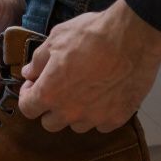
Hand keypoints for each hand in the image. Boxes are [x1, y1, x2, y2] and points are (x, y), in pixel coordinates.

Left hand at [17, 0, 160, 132]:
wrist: (133, 37)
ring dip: (75, 112)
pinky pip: (102, 124)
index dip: (28, 95)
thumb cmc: (92, 34)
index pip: (27, 109)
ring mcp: (95, 118)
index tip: (35, 84)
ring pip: (77, 125)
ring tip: (85, 91)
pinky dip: (100, 114)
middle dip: (50, 107)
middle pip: (50, 123)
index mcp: (49, 93)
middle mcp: (69, 112)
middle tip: (59, 88)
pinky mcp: (117, 118)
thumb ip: (38, 61)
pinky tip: (105, 95)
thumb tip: (29, 73)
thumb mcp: (57, 38)